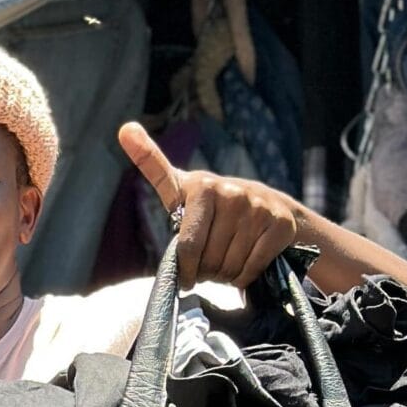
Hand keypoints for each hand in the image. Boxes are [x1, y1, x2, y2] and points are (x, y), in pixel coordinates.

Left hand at [119, 122, 300, 291]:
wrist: (270, 209)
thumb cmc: (214, 209)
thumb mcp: (182, 191)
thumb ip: (154, 167)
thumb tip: (126, 129)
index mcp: (200, 187)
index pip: (188, 244)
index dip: (187, 267)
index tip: (185, 276)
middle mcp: (230, 193)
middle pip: (207, 260)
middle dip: (206, 270)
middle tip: (211, 261)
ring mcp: (257, 207)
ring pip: (230, 267)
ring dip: (226, 274)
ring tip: (228, 259)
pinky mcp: (280, 223)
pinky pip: (253, 268)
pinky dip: (246, 276)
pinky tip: (247, 263)